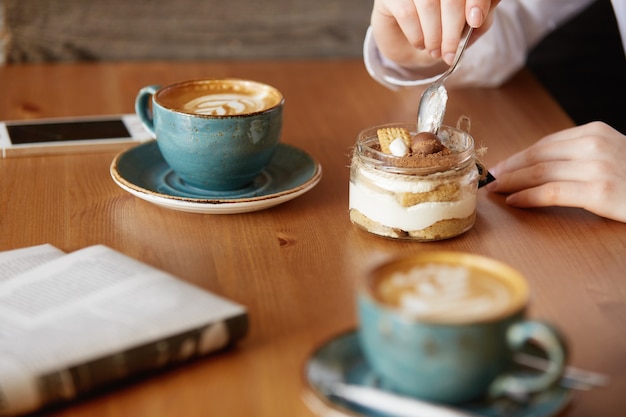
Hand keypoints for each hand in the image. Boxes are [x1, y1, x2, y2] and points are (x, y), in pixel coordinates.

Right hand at [371, 0, 498, 68]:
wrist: (406, 42)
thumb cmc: (440, 29)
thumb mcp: (465, 27)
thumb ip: (480, 18)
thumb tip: (481, 17)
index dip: (477, 1)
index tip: (475, 21)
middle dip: (453, 30)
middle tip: (450, 54)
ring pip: (429, 5)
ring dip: (434, 36)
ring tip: (435, 51)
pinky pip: (407, 13)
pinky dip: (416, 35)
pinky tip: (420, 43)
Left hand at [487, 122, 625, 222]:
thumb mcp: (611, 156)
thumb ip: (579, 156)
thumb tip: (537, 166)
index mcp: (595, 132)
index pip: (544, 144)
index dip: (516, 157)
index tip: (498, 168)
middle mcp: (595, 144)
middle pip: (537, 157)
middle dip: (508, 170)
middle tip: (488, 181)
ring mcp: (598, 167)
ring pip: (539, 173)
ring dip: (511, 183)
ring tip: (494, 191)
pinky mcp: (601, 192)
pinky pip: (553, 193)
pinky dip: (528, 197)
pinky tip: (513, 201)